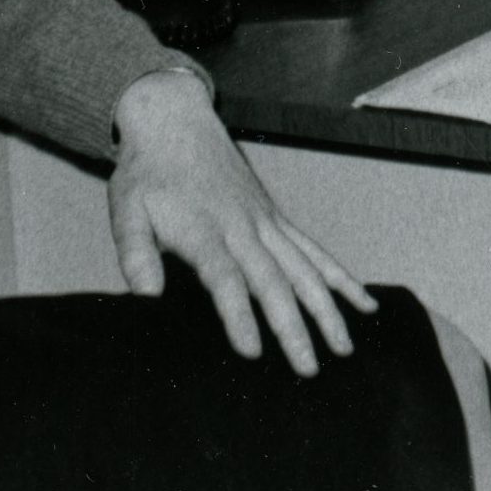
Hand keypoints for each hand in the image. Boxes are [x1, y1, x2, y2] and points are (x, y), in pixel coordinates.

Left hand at [109, 70, 375, 376]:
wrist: (175, 121)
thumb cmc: (147, 174)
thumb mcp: (125, 210)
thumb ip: (134, 253)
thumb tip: (144, 298)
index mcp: (202, 228)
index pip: (224, 276)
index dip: (238, 314)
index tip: (252, 351)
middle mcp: (242, 226)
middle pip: (273, 279)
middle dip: (293, 326)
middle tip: (308, 368)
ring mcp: (266, 221)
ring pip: (304, 268)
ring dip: (326, 308)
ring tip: (344, 348)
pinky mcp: (277, 219)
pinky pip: (314, 251)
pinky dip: (341, 277)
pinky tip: (365, 303)